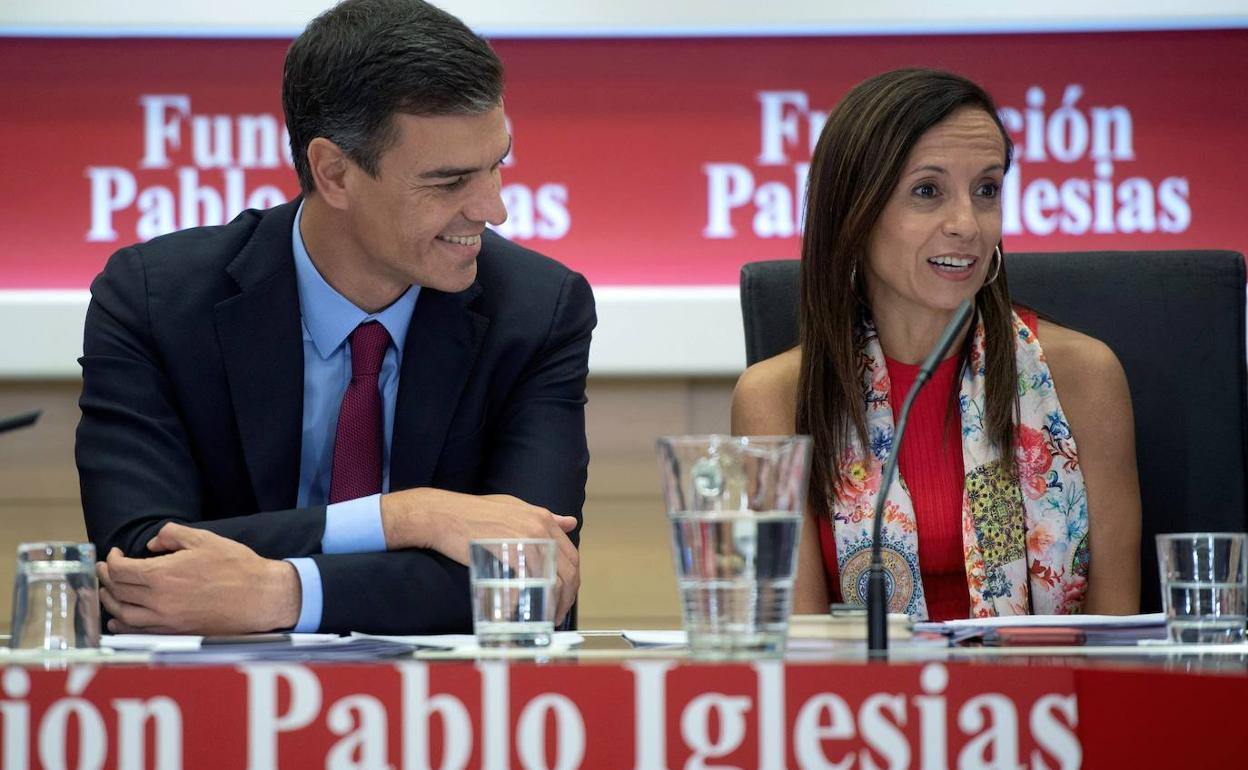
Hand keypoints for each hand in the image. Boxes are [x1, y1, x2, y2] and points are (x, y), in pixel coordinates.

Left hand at [96, 523, 300, 634]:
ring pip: (122, 614)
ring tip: (107, 592)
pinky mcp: (175, 632)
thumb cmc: (236, 567)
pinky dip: (122, 625)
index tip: (115, 553)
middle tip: (105, 569)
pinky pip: (137, 631)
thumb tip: (152, 544)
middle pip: (117, 591)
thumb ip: (171, 535)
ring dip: (109, 601)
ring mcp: (165, 620)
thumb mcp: (204, 539)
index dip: (111, 560)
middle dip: (106, 578)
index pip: (120, 570)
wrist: (260, 597)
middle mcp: (157, 601)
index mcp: (162, 575)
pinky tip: (118, 620)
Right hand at [380, 488, 579, 623]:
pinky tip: (519, 612)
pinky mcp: (509, 551)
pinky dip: (524, 601)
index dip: (572, 580)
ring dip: (551, 604)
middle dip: (567, 597)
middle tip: (557, 614)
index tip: (565, 596)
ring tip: (544, 618)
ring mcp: (526, 539)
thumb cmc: (474, 512)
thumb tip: (571, 523)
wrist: (443, 515)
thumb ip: (545, 517)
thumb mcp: (515, 507)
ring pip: (551, 579)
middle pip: (567, 570)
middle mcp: (540, 527)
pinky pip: (526, 582)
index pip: (571, 555)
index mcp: (543, 518)